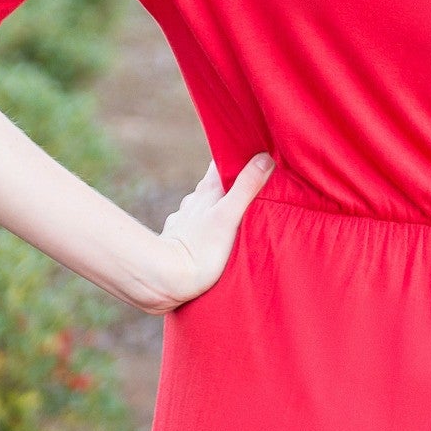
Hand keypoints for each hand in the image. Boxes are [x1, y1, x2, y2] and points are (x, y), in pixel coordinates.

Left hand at [138, 154, 275, 312]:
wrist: (165, 280)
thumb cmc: (200, 251)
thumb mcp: (229, 216)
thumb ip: (246, 187)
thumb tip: (265, 157)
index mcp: (207, 190)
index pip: (222, 161)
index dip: (236, 154)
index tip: (254, 150)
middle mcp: (194, 200)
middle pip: (214, 182)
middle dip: (232, 180)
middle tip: (254, 182)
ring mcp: (184, 218)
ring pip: (205, 203)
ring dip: (219, 203)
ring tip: (236, 210)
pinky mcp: (179, 237)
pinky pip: (196, 223)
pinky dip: (206, 222)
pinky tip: (212, 233)